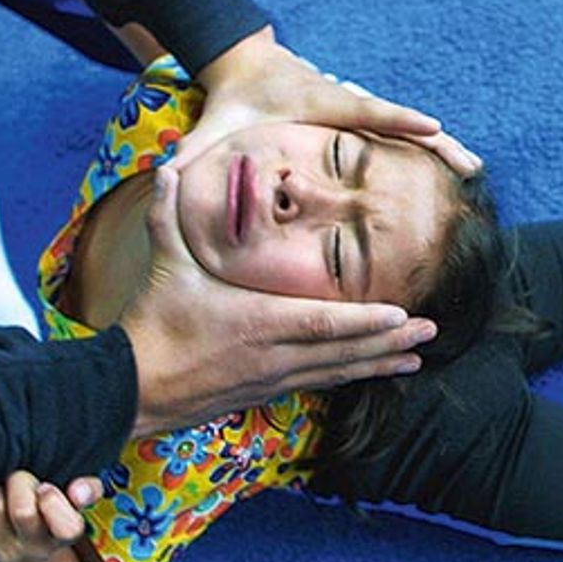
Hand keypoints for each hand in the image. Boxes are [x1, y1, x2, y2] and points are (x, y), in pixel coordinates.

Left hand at [0, 471, 102, 561]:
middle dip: (21, 483)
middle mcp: (37, 549)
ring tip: (5, 491)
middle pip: (22, 512)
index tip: (46, 487)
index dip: (53, 500)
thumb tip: (78, 490)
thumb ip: (89, 489)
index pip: (66, 527)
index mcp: (66, 535)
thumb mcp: (77, 498)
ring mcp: (6, 551)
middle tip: (22, 480)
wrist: (27, 538)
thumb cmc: (57, 506)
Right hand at [119, 166, 437, 437]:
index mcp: (255, 322)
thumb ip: (168, 215)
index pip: (321, 323)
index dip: (364, 323)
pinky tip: (371, 374)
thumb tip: (167, 168)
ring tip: (416, 359)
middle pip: (343, 352)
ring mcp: (272, 379)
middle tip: (430, 334)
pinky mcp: (265, 394)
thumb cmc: (153, 323)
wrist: (132, 387)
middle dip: (390, 343)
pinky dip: (349, 378)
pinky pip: (318, 385)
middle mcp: (273, 355)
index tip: (401, 315)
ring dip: (379, 365)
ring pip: (336, 373)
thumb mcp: (164, 265)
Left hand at [176, 26, 481, 175]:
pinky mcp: (358, 117)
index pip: (367, 113)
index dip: (399, 121)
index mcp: (321, 104)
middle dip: (436, 143)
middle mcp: (347, 103)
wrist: (246, 64)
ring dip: (440, 148)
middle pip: (400, 124)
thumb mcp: (214, 125)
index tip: (432, 128)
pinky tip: (450, 166)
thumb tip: (167, 173)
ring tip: (473, 169)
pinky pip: (397, 134)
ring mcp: (356, 108)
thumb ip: (193, 150)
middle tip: (471, 164)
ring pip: (404, 131)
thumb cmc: (235, 99)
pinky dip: (426, 147)